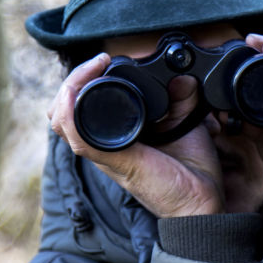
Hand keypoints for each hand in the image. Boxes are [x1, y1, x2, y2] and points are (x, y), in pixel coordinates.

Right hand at [47, 54, 225, 217]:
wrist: (201, 202)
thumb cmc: (192, 173)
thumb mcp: (185, 124)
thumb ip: (182, 99)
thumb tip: (183, 77)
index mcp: (115, 138)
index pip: (78, 110)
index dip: (82, 81)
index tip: (105, 59)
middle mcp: (104, 146)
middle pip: (61, 113)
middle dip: (70, 81)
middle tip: (96, 63)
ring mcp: (105, 154)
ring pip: (61, 121)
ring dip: (68, 89)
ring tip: (92, 69)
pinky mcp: (113, 160)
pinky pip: (77, 136)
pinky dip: (71, 110)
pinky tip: (79, 92)